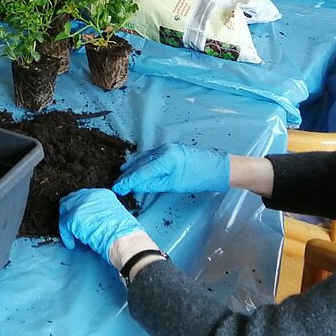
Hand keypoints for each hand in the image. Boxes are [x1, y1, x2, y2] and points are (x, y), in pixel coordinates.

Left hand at [58, 188, 142, 257]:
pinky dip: (66, 236)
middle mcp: (91, 194)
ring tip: (71, 237)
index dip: (78, 209)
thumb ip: (100, 213)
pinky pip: (63, 225)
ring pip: (65, 212)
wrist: (125, 239)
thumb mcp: (113, 215)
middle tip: (70, 228)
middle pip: (71, 200)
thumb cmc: (124, 233)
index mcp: (102, 193)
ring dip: (66, 225)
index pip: (82, 196)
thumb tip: (90, 221)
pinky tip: (71, 244)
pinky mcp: (74, 216)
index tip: (77, 219)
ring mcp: (81, 204)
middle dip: (69, 214)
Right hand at [112, 143, 230, 194]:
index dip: (128, 181)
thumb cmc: (198, 179)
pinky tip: (137, 168)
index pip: (142, 171)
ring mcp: (166, 148)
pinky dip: (142, 163)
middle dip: (128, 174)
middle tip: (117, 184)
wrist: (217, 169)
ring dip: (133, 167)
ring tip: (123, 176)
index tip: (117, 188)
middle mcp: (163, 150)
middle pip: (141, 163)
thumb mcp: (174, 185)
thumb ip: (154, 184)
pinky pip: (150, 156)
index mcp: (165, 159)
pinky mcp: (169, 149)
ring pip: (144, 158)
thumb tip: (136, 186)